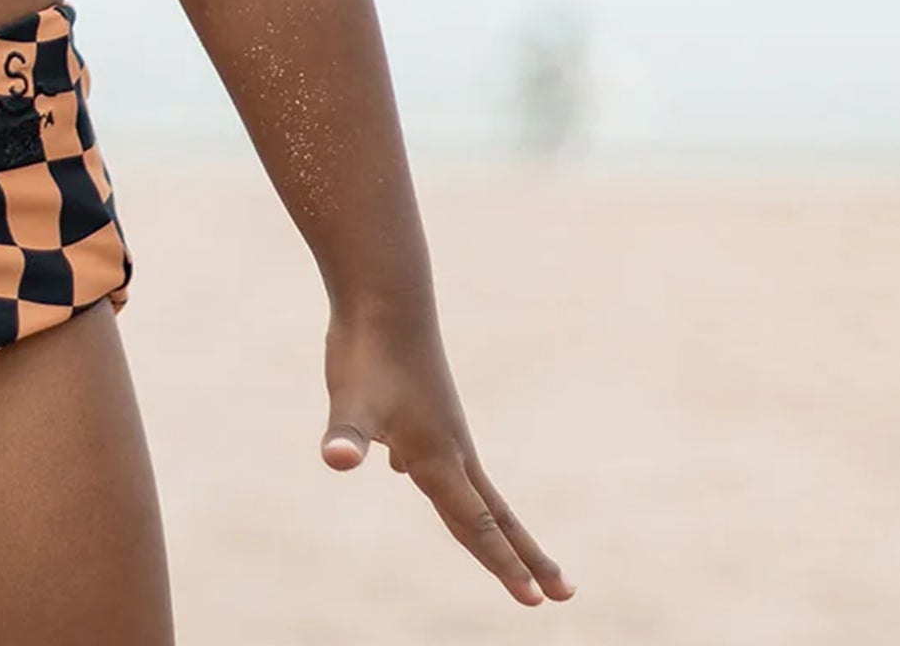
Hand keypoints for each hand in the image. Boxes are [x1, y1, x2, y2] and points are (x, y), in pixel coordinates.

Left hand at [319, 299, 574, 606]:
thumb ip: (347, 435)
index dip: (502, 563)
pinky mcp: (421, 408)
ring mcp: (438, 426)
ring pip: (471, 488)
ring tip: (512, 549)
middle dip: (524, 557)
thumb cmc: (368, 350)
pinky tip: (406, 470)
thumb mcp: (351, 400)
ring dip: (493, 524)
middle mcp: (447, 447)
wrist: (382, 296)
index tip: (536, 602)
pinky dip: (439, 478)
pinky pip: (435, 457)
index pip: (476, 524)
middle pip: (492, 514)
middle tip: (564, 595)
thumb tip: (335, 458)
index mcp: (436, 457)